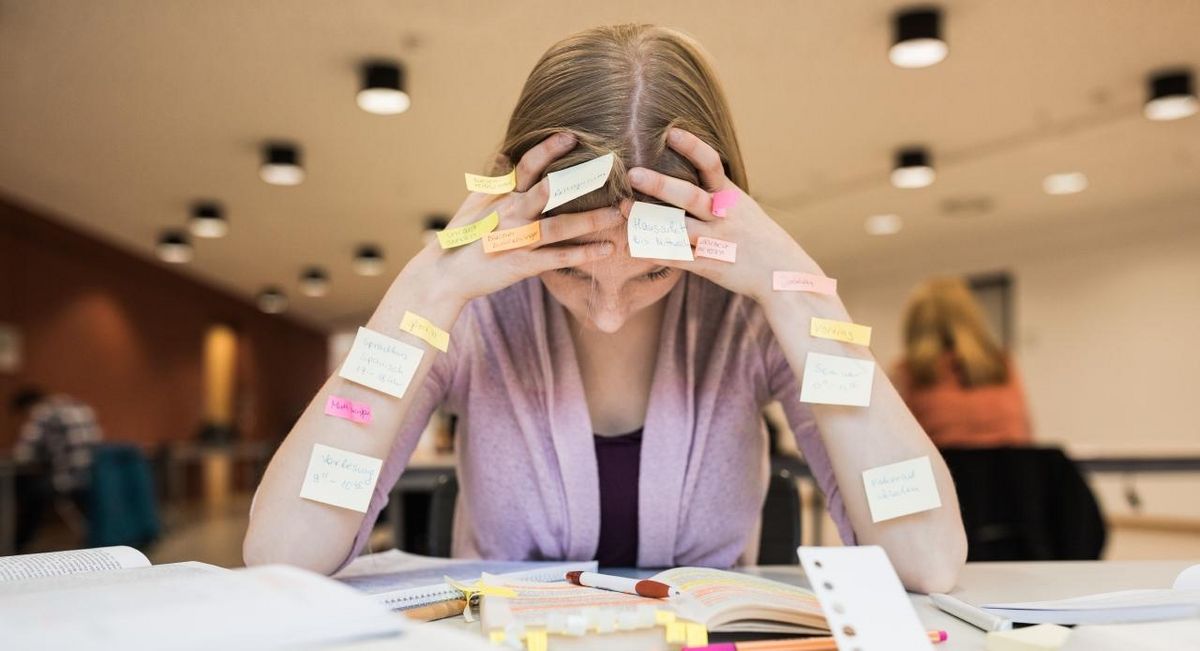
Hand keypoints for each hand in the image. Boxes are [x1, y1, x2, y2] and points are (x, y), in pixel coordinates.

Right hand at [406, 133, 622, 303]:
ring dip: (590, 220)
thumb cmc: (462, 237)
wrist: (445, 274)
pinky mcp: (523, 265)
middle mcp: (512, 214)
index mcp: (502, 196)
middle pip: (549, 192)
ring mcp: (518, 240)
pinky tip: (606, 249)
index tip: (571, 136)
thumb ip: (495, 181)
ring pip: (559, 227)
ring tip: (617, 213)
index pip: (527, 166)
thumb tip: (507, 154)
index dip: (548, 150)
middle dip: (579, 180)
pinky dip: (583, 254)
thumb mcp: (475, 204)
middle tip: (607, 167)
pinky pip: (558, 259)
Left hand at [626, 129, 824, 302]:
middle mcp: (723, 215)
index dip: (692, 147)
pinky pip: (677, 258)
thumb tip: (690, 166)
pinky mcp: (709, 265)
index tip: (671, 132)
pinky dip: (654, 252)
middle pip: (689, 196)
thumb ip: (717, 191)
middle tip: (633, 173)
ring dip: (649, 220)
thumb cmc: (756, 236)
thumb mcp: (742, 206)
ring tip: (624, 209)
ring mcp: (716, 241)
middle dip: (660, 185)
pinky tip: (632, 246)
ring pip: (679, 229)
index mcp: (729, 196)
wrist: (781, 273)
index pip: (710, 164)